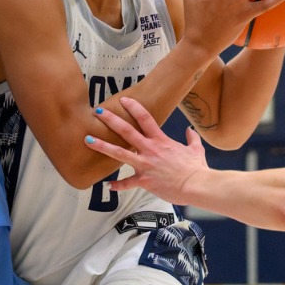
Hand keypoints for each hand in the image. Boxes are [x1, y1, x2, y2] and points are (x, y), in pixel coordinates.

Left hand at [85, 97, 209, 204]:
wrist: (197, 185)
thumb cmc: (196, 168)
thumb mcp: (196, 150)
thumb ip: (191, 139)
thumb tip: (190, 131)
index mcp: (161, 141)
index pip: (146, 118)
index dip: (134, 107)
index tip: (124, 100)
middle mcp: (150, 149)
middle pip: (126, 131)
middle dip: (111, 119)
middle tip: (97, 111)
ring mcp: (145, 165)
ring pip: (119, 153)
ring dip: (102, 145)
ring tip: (87, 139)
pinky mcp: (145, 181)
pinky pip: (127, 183)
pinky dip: (117, 185)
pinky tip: (108, 185)